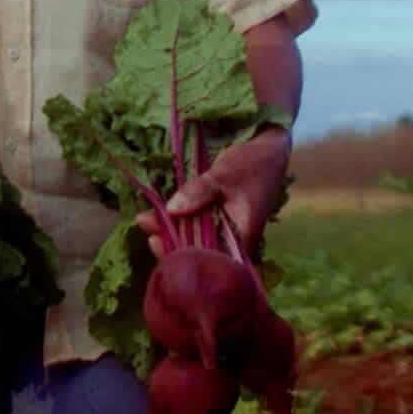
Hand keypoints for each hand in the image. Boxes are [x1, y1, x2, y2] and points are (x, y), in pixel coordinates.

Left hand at [135, 126, 289, 259]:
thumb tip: (172, 210)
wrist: (267, 151)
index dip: (183, 258)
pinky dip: (176, 222)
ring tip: (144, 219)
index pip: (211, 262)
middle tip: (146, 226)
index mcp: (243, 239)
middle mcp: (232, 243)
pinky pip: (193, 229)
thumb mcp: (225, 173)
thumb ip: (200, 191)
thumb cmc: (253, 164)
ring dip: (169, 232)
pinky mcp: (215, 222)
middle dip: (169, 244)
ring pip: (192, 241)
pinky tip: (155, 216)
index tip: (157, 242)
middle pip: (197, 255)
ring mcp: (223, 233)